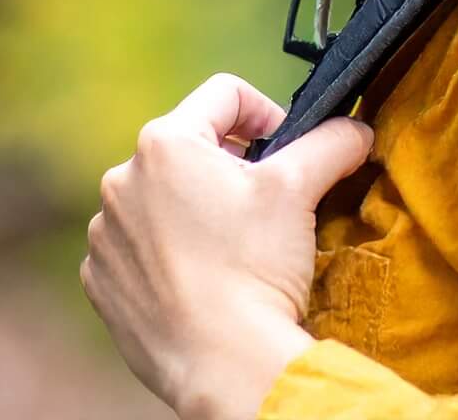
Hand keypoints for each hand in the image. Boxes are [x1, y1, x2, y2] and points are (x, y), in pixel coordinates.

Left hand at [81, 73, 375, 419]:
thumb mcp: (300, 189)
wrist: (222, 362)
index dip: (266, 115)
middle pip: (191, 150)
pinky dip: (170, 256)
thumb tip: (356, 130)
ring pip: (163, 201)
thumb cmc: (256, 267)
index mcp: (165, 143)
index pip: (225, 95)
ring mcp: (107, 233)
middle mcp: (122, 179)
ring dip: (196, 213)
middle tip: (265, 208)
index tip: (286, 151)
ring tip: (232, 252)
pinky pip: (139, 250)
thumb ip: (331, 142)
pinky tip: (202, 281)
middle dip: (231, 170)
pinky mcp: (101, 280)